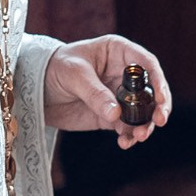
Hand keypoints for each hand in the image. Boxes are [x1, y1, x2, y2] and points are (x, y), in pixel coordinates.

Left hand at [43, 36, 171, 147]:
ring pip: (141, 112)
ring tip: (137, 137)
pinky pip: (125, 127)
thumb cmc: (53, 68)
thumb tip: (116, 114)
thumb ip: (95, 93)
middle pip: (150, 91)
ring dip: (144, 126)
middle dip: (157, 108)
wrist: (33, 89)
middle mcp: (123, 74)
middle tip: (159, 122)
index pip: (147, 64)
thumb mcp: (73, 75)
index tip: (161, 99)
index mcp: (118, 52)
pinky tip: (124, 143)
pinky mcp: (109, 116)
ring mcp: (118, 96)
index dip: (158, 81)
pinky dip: (128, 136)